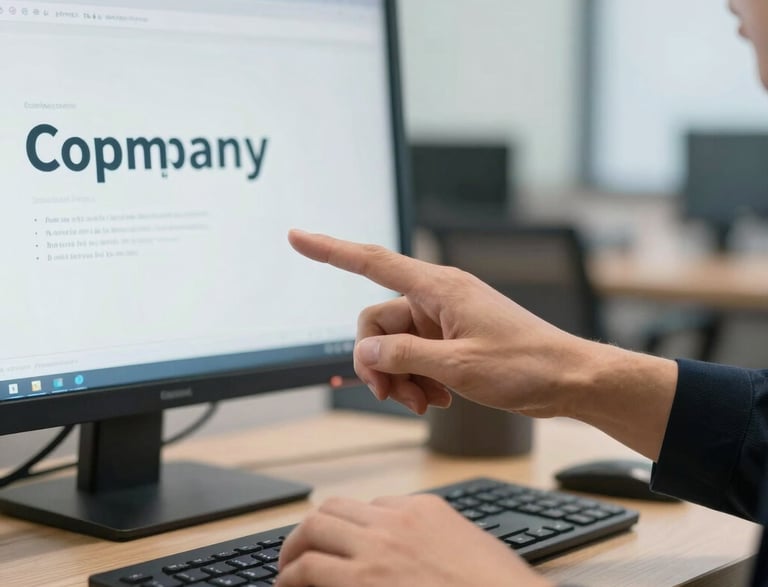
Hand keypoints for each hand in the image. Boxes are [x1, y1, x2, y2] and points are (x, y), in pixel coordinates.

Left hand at [276, 494, 552, 586]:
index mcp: (426, 510)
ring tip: (288, 565)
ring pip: (315, 528)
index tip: (350, 544)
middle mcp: (396, 521)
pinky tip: (286, 584)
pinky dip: (290, 575)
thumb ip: (441, 540)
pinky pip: (309, 568)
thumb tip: (425, 553)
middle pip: (336, 509)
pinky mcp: (360, 582)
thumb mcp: (474, 548)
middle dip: (315, 527)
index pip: (376, 506)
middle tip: (304, 548)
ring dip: (295, 545)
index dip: (358, 527)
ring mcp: (376, 548)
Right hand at [288, 230, 591, 417]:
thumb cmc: (526, 364)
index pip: (371, 262)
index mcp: (438, 288)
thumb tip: (365, 353)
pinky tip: (438, 400)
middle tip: (394, 396)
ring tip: (425, 403)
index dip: (330, 250)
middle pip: (377, 324)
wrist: (568, 380)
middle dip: (379, 364)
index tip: (298, 237)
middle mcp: (436, 299)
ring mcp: (443, 320)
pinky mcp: (451, 340)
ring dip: (400, 379)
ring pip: (394, 347)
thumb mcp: (457, 365)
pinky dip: (417, 381)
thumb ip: (403, 356)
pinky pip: (414, 357)